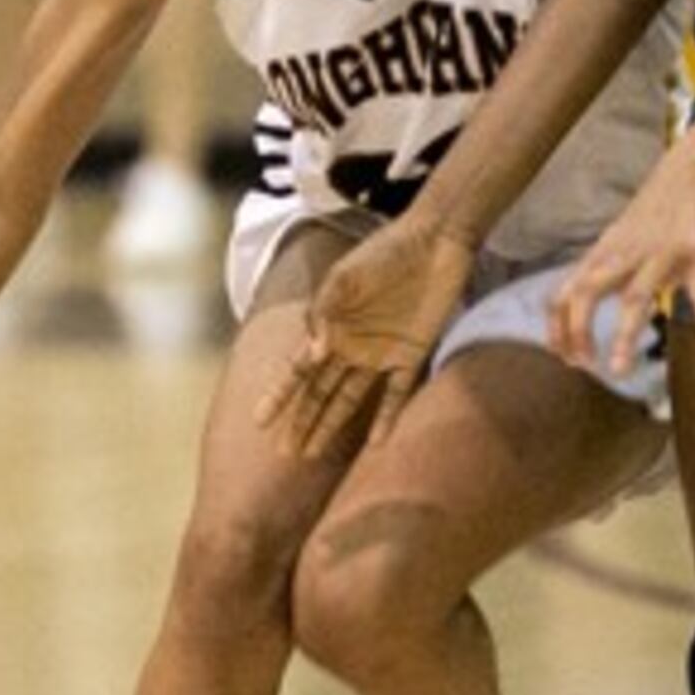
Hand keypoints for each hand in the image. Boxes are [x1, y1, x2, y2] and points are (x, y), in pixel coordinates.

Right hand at [259, 218, 466, 458]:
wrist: (435, 240)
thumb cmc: (386, 252)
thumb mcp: (347, 275)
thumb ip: (326, 311)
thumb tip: (314, 354)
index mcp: (330, 326)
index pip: (298, 369)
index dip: (279, 395)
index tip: (259, 422)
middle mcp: (351, 346)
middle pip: (319, 392)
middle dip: (301, 421)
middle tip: (284, 453)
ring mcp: (380, 354)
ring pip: (349, 399)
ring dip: (331, 425)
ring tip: (312, 454)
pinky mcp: (412, 355)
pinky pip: (397, 394)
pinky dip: (387, 418)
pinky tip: (377, 444)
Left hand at [550, 154, 694, 379]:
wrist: (690, 172)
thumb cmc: (651, 216)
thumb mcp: (616, 241)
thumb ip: (597, 274)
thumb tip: (572, 312)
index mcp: (604, 255)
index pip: (566, 292)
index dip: (559, 327)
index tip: (567, 359)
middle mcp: (626, 255)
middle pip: (589, 291)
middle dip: (579, 329)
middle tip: (585, 366)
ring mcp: (662, 254)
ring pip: (637, 296)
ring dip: (626, 335)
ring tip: (621, 371)